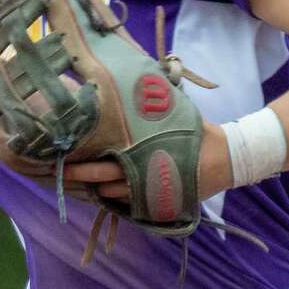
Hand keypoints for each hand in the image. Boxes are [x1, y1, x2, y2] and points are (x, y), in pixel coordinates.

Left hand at [62, 120, 232, 201]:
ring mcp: (151, 193)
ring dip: (96, 188)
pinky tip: (101, 191)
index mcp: (145, 152)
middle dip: (81, 175)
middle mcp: (145, 175)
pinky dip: (114, 199)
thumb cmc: (197, 132)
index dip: (84, 161)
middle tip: (60, 171)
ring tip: (77, 181)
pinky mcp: (158, 204)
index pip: (107, 160)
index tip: (65, 155)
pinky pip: (129, 205)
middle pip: (105, 178)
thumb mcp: (173, 114)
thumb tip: (127, 82)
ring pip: (114, 195)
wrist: (228, 159)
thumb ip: (148, 108)